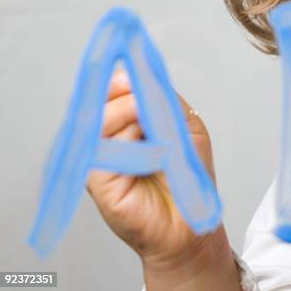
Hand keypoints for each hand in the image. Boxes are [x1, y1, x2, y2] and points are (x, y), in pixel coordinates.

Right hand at [87, 70, 240, 290]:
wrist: (192, 220)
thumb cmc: (188, 176)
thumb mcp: (185, 126)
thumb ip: (164, 100)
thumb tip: (140, 76)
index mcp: (126, 123)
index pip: (111, 92)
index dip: (121, 79)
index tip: (136, 70)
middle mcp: (109, 139)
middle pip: (101, 101)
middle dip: (125, 92)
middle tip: (145, 96)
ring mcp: (100, 159)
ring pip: (100, 120)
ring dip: (129, 113)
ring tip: (155, 127)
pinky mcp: (98, 180)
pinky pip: (102, 149)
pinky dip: (127, 141)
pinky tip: (148, 146)